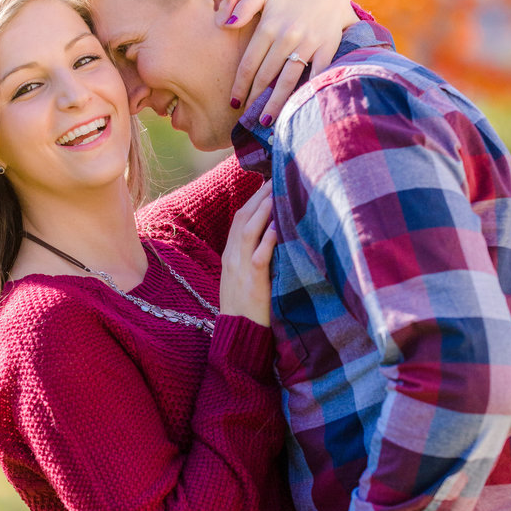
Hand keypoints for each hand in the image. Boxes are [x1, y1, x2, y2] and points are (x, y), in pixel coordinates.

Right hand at [219, 180, 275, 325]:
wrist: (238, 333)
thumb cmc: (246, 305)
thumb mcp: (244, 275)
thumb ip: (253, 254)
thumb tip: (272, 234)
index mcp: (230, 254)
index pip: (239, 219)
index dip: (252, 199)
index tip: (268, 182)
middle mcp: (232, 257)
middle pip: (242, 218)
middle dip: (259, 196)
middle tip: (276, 177)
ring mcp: (240, 269)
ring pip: (248, 232)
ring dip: (262, 211)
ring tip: (276, 193)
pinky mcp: (252, 282)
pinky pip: (259, 256)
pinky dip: (268, 240)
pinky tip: (280, 227)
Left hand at [226, 0, 357, 123]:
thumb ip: (243, 6)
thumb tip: (225, 23)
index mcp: (269, 26)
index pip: (249, 63)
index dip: (240, 85)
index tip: (234, 102)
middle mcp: (287, 36)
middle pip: (266, 75)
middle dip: (255, 98)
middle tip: (247, 118)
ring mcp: (308, 43)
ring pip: (288, 79)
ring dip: (276, 102)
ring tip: (266, 120)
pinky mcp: (327, 48)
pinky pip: (314, 74)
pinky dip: (305, 91)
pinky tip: (297, 107)